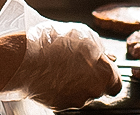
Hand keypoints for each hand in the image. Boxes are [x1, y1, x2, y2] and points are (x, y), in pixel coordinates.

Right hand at [1, 21, 121, 109]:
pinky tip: (49, 74)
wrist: (24, 59)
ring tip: (58, 65)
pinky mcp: (57, 106)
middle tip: (75, 62)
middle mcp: (92, 91)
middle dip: (89, 77)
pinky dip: (58, 88)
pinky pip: (63, 96)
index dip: (107, 74)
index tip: (98, 66)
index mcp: (104, 74)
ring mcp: (75, 100)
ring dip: (72, 82)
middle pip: (97, 88)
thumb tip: (105, 55)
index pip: (116, 83)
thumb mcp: (83, 34)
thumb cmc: (54, 43)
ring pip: (79, 92)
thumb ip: (99, 48)